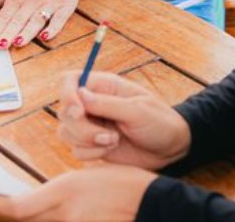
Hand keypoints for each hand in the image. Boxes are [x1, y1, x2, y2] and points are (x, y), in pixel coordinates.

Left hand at [0, 0, 88, 48]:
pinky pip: (59, 18)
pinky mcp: (65, 5)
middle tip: (1, 45)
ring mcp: (49, 3)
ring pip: (37, 19)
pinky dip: (53, 27)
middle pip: (19, 19)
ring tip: (19, 42)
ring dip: (28, 31)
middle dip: (10, 32)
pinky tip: (46, 36)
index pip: (5, 15)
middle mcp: (32, 0)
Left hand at [0, 165, 155, 220]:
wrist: (150, 203)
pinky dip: (52, 221)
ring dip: (34, 217)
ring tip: (22, 204)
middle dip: (10, 209)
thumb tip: (35, 204)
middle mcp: (66, 215)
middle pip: (25, 219)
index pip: (18, 207)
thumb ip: (59, 194)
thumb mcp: (86, 177)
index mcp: (65, 191)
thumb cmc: (121, 183)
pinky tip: (49, 214)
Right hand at [56, 71, 190, 169]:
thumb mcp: (137, 111)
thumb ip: (108, 104)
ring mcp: (91, 125)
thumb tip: (80, 94)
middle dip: (81, 127)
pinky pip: (76, 150)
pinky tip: (112, 149)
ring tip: (114, 141)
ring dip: (87, 141)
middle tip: (107, 135)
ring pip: (66, 132)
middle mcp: (93, 103)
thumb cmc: (158, 122)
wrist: (170, 149)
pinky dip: (92, 153)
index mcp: (104, 86)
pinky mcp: (92, 145)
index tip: (78, 111)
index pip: (70, 80)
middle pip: (64, 111)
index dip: (67, 94)